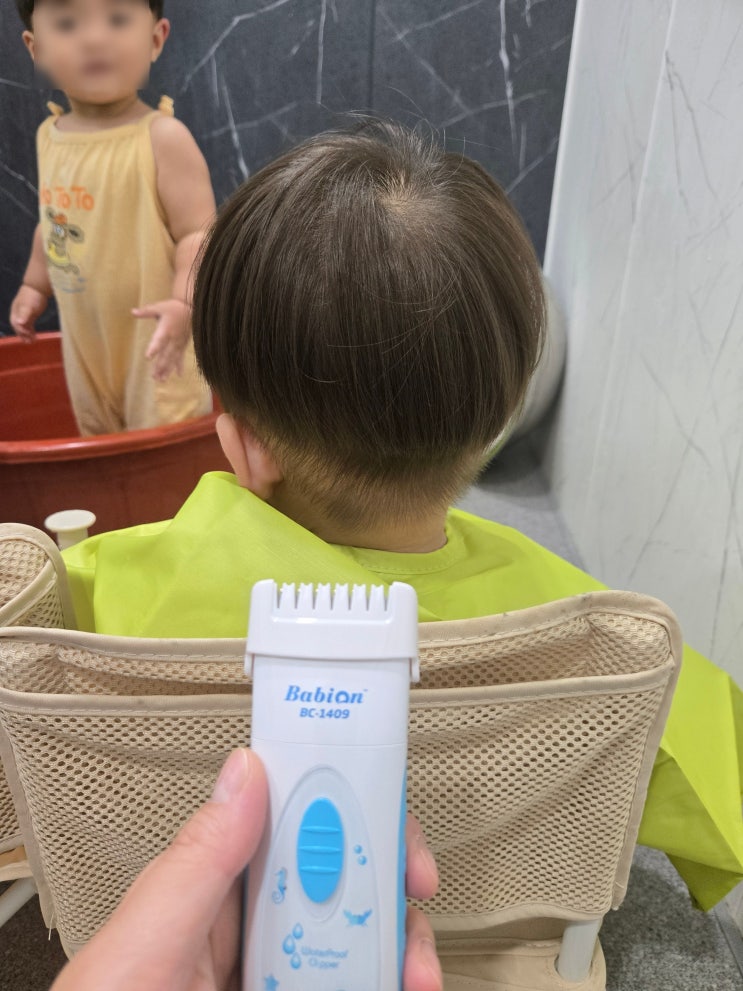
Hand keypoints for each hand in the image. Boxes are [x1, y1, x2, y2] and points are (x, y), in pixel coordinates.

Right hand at [9, 284, 48, 340]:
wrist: (38, 288)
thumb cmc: (32, 296)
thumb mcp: (28, 306)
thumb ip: (24, 314)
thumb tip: (19, 322)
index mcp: (15, 312)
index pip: (16, 324)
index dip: (21, 331)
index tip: (28, 336)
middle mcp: (18, 314)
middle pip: (19, 327)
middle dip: (23, 335)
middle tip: (28, 342)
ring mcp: (25, 314)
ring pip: (24, 327)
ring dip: (27, 334)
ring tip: (32, 341)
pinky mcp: (31, 314)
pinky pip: (29, 325)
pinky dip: (31, 331)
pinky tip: (34, 335)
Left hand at [51, 749, 442, 990]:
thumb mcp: (145, 941)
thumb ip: (197, 859)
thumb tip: (247, 772)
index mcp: (211, 896)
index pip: (288, 828)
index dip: (345, 813)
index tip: (389, 824)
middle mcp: (249, 935)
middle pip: (340, 885)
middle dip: (389, 887)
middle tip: (415, 905)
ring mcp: (276, 975)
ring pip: (358, 944)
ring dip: (400, 947)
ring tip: (414, 975)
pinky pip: (355, 980)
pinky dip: (389, 980)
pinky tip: (401, 987)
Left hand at [133, 298, 191, 381]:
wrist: (191, 308)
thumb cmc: (173, 307)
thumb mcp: (159, 307)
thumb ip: (146, 311)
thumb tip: (132, 312)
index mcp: (166, 329)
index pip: (159, 340)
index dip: (154, 349)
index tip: (148, 357)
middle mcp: (173, 339)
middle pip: (166, 354)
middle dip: (160, 366)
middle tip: (154, 376)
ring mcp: (179, 344)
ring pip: (173, 359)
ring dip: (167, 370)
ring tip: (161, 380)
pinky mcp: (183, 345)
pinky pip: (181, 357)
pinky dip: (180, 366)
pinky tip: (179, 376)